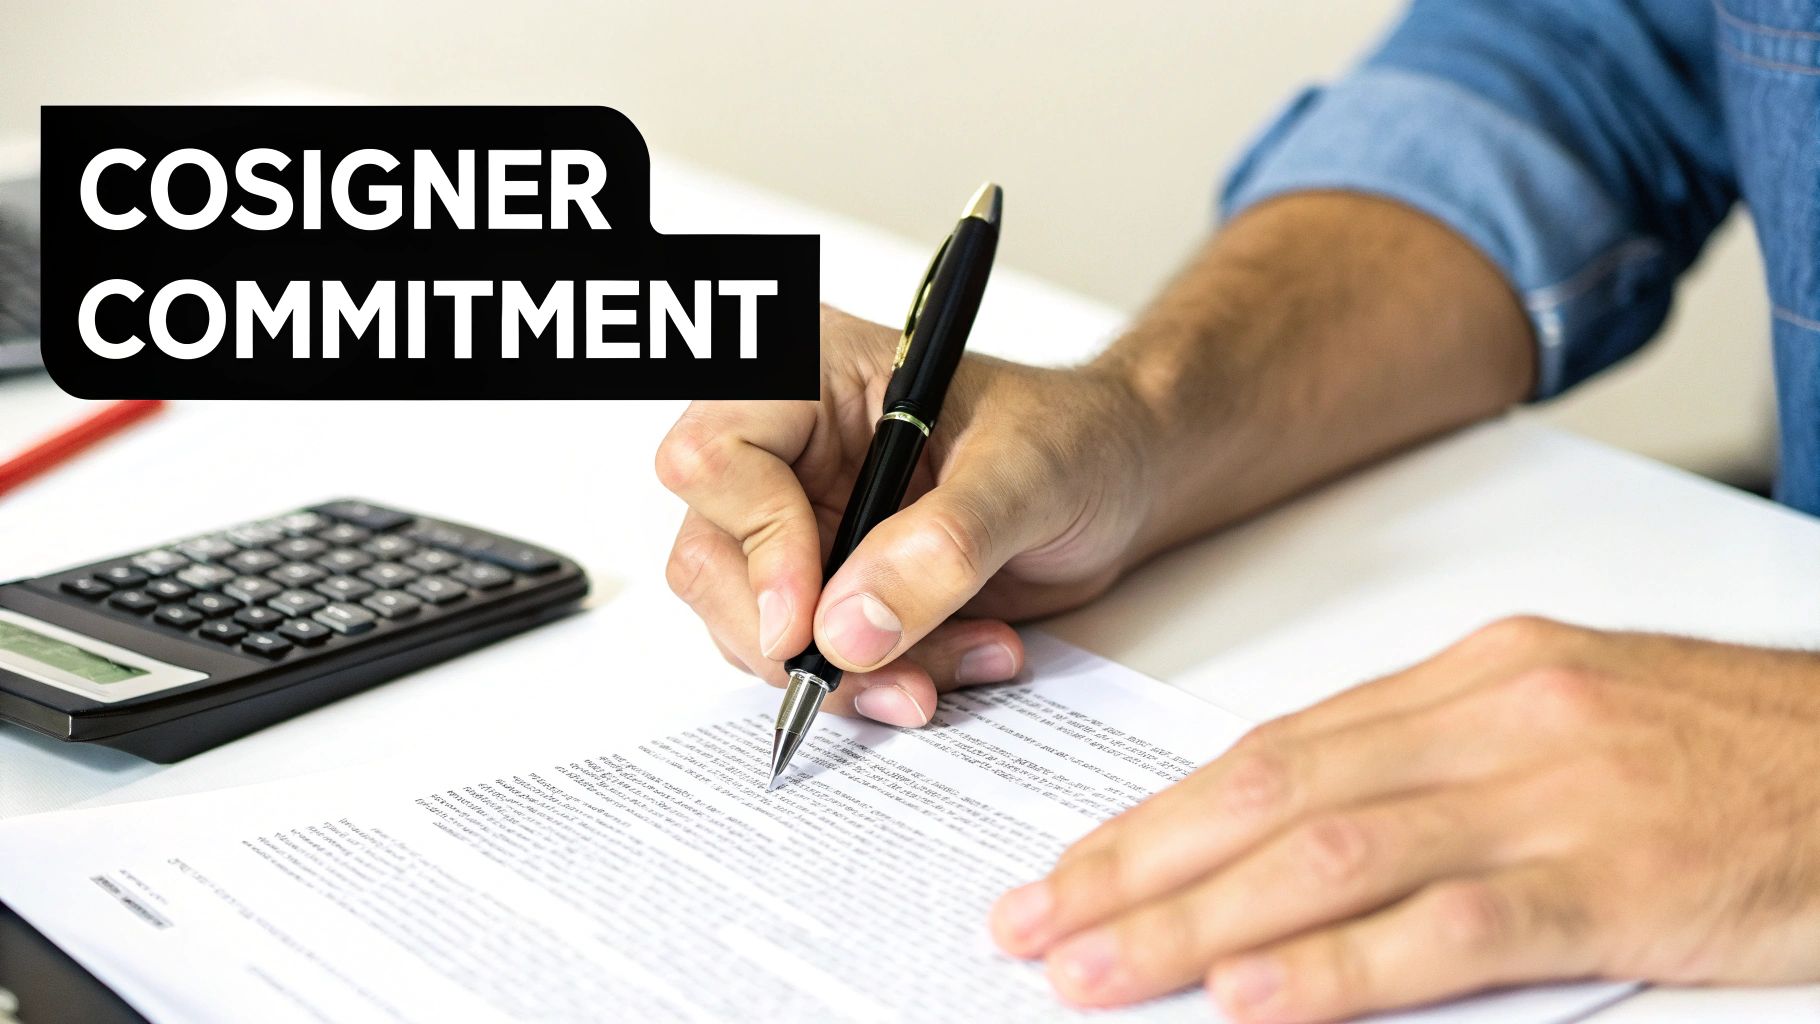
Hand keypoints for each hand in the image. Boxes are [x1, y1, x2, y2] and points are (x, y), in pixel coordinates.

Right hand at [656, 306, 1159, 725]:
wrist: (1119, 481)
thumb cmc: (1077, 437)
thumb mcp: (1029, 475)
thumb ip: (943, 545)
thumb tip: (849, 627)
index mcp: (810, 376)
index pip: (715, 455)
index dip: (755, 545)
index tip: (813, 622)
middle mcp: (787, 449)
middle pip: (711, 558)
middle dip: (797, 639)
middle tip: (893, 677)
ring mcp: (800, 522)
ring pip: (753, 625)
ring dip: (854, 672)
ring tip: (965, 657)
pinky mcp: (828, 587)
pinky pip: (812, 659)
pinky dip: (882, 680)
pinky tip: (963, 655)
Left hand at [990, 616, 1819, 1021]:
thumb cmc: (1734, 750)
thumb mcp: (1570, 720)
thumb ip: (1436, 767)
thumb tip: (1299, 830)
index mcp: (1471, 677)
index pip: (1271, 750)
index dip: (1156, 815)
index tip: (1075, 867)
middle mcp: (1491, 720)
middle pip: (1268, 796)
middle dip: (1135, 867)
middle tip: (1038, 924)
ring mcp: (1550, 795)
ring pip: (1327, 856)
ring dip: (1194, 921)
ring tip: (1097, 971)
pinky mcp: (1613, 878)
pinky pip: (1447, 926)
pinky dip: (1336, 966)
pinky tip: (1252, 997)